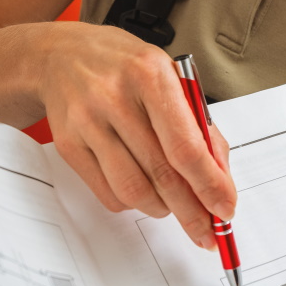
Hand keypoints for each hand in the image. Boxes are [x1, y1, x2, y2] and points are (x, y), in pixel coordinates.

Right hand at [36, 23, 234, 245]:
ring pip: (133, 191)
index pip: (185, 146)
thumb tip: (219, 176)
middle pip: (162, 174)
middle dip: (191, 211)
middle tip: (206, 230)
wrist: (61, 55)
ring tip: (171, 204)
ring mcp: (87, 122)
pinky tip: (141, 189)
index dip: (209, 184)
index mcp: (150, 75)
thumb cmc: (123, 66)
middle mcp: (115, 98)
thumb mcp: (168, 76)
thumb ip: (197, 124)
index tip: (224, 208)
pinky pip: (108, 194)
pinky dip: (132, 202)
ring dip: (161, 208)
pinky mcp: (68, 145)